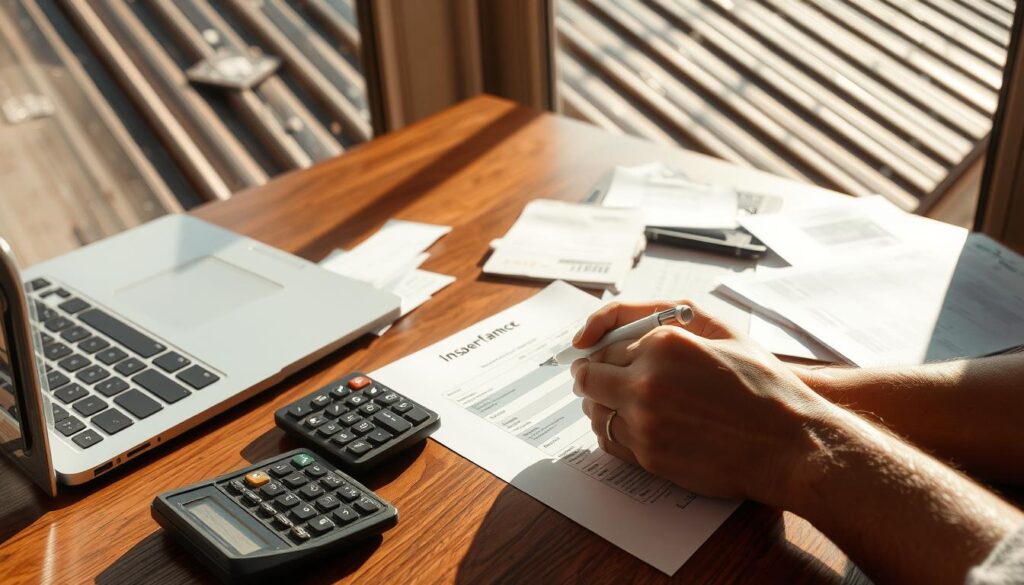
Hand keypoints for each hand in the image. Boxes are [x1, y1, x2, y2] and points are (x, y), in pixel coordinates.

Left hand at [570, 300, 833, 504]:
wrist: (791, 443)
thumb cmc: (762, 384)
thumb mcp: (720, 329)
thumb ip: (663, 317)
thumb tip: (611, 328)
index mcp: (663, 344)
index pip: (604, 345)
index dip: (601, 351)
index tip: (601, 355)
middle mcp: (646, 382)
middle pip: (591, 378)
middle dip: (592, 377)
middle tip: (598, 378)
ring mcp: (645, 423)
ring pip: (595, 412)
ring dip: (600, 406)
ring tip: (617, 403)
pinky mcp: (649, 456)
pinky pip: (609, 441)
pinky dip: (611, 432)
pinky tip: (631, 426)